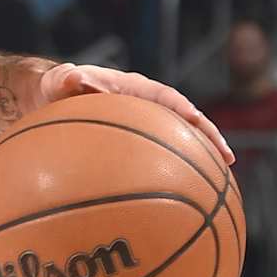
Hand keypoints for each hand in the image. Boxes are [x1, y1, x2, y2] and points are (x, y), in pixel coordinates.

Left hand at [32, 61, 234, 168]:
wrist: (48, 99)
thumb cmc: (53, 88)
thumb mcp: (57, 81)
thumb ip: (68, 79)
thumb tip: (77, 78)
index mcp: (134, 89)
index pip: (167, 97)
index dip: (184, 110)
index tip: (199, 122)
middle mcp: (145, 106)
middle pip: (184, 121)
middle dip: (207, 138)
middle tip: (228, 158)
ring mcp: (142, 125)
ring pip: (177, 141)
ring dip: (198, 159)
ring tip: (220, 182)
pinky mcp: (134, 145)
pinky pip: (158, 157)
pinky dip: (172, 173)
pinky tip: (179, 197)